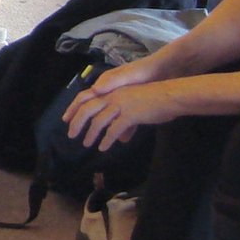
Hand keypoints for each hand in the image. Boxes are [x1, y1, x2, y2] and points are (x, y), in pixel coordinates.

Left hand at [63, 72, 180, 149]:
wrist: (172, 96)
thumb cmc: (156, 101)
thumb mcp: (136, 108)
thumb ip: (126, 123)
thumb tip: (120, 139)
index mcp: (113, 91)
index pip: (87, 98)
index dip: (75, 108)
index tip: (67, 119)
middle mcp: (114, 96)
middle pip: (88, 109)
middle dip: (77, 122)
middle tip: (71, 134)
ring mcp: (121, 105)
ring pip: (99, 121)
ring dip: (91, 134)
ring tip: (86, 143)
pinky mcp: (130, 115)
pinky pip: (114, 130)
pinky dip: (107, 140)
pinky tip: (104, 147)